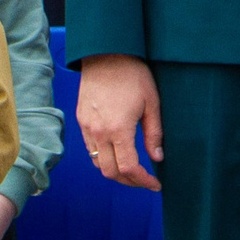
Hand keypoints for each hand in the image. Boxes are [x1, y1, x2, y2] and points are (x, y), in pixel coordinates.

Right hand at [76, 53, 162, 191]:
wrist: (105, 55)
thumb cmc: (132, 76)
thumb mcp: (151, 103)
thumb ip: (154, 133)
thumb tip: (157, 157)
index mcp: (118, 129)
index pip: (129, 167)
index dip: (143, 181)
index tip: (155, 184)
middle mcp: (99, 133)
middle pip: (110, 172)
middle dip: (129, 182)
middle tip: (145, 181)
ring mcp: (87, 128)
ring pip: (98, 164)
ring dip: (115, 172)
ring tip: (132, 169)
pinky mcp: (82, 122)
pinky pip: (91, 150)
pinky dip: (104, 158)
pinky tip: (118, 153)